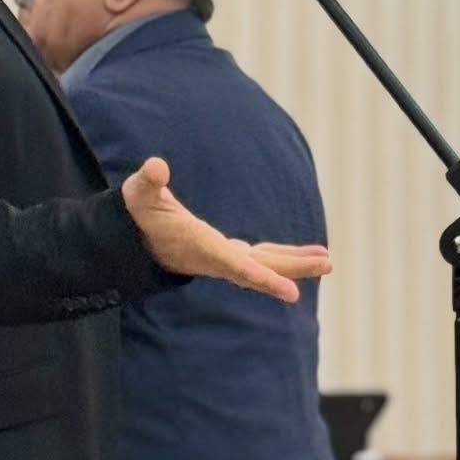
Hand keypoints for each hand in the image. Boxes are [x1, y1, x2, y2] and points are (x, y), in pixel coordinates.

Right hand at [122, 157, 331, 301]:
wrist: (133, 241)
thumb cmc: (138, 215)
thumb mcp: (139, 194)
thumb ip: (147, 182)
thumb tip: (156, 167)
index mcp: (200, 247)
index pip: (235, 266)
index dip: (262, 278)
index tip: (291, 292)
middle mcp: (215, 258)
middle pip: (259, 268)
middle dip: (292, 268)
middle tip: (327, 264)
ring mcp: (222, 258)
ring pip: (264, 264)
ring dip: (294, 263)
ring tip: (326, 260)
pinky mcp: (226, 253)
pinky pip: (260, 258)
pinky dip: (282, 257)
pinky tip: (305, 255)